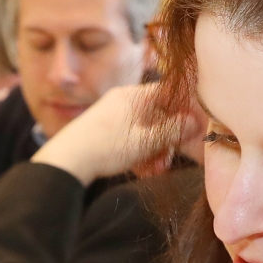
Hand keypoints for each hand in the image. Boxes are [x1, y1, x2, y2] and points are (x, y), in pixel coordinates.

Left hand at [31, 85, 202, 185]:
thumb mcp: (144, 142)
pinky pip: (132, 137)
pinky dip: (140, 152)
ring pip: (146, 129)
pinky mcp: (106, 130)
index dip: (186, 109)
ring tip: (155, 170)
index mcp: (134, 96)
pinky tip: (142, 170)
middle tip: (169, 161)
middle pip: (159, 115)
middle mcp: (124, 101)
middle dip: (168, 140)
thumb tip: (197, 123)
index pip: (169, 92)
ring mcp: (114, 115)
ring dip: (155, 150)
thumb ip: (172, 131)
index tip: (196, 128)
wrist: (65, 161)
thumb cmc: (105, 148)